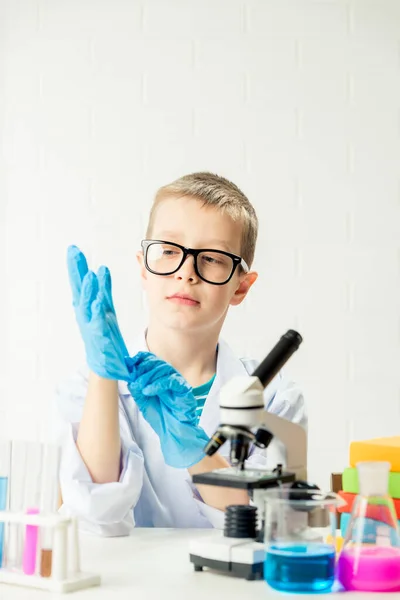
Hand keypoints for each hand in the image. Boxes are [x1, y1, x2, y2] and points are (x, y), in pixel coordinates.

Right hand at [67, 245, 129, 379]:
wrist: (105, 362)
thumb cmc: (104, 333)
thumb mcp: (105, 307)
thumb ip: (103, 289)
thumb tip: (102, 269)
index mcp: (86, 304)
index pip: (79, 281)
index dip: (77, 265)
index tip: (73, 248)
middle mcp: (84, 312)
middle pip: (79, 287)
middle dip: (76, 270)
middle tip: (73, 252)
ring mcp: (90, 323)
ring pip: (87, 303)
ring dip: (88, 289)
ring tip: (90, 274)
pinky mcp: (99, 334)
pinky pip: (97, 320)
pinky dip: (97, 310)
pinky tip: (98, 300)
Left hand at [127, 352, 208, 467]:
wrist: (172, 430)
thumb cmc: (159, 414)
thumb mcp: (142, 399)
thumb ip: (136, 387)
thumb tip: (127, 374)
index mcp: (158, 374)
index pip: (149, 359)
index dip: (138, 359)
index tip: (128, 363)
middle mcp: (168, 374)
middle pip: (155, 362)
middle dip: (142, 368)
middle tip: (132, 377)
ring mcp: (176, 380)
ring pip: (163, 369)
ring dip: (148, 376)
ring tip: (139, 387)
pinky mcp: (183, 388)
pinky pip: (171, 381)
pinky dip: (158, 384)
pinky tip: (148, 391)